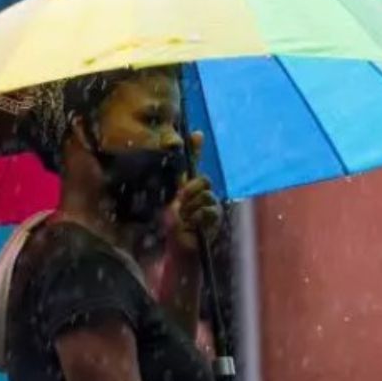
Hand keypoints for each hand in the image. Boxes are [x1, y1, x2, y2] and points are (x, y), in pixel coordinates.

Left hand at [171, 133, 221, 250]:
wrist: (179, 245)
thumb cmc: (173, 224)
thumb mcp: (167, 202)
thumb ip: (168, 185)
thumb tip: (166, 167)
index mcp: (188, 184)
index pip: (194, 161)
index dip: (195, 147)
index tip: (196, 135)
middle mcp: (202, 191)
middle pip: (203, 179)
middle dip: (191, 189)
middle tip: (182, 201)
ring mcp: (211, 204)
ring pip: (205, 196)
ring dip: (192, 208)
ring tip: (185, 217)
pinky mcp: (215, 217)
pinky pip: (209, 210)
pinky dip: (198, 217)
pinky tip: (192, 223)